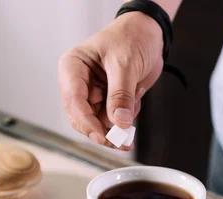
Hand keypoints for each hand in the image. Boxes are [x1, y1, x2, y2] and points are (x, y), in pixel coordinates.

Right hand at [58, 12, 163, 149]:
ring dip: (117, 125)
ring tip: (134, 106)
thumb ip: (121, 95)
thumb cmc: (132, 37)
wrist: (149, 33)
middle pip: (82, 118)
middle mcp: (78, 83)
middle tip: (122, 141)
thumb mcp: (126, 64)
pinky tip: (136, 100)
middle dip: (103, 130)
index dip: (87, 122)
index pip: (73, 101)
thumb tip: (119, 123)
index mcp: (73, 67)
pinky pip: (112, 120)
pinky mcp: (107, 101)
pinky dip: (126, 119)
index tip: (103, 136)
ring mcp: (92, 93)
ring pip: (98, 123)